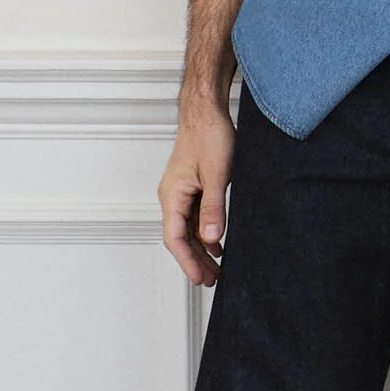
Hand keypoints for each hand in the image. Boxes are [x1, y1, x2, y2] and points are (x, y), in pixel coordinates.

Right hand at [158, 106, 234, 284]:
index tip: (200, 279)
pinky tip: (217, 243)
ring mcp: (182, 192)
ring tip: (217, 268)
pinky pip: (195, 217)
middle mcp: (172, 196)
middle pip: (180, 237)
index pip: (175, 238)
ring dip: (201, 249)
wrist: (207, 110)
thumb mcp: (217, 174)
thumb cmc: (209, 135)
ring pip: (188, 229)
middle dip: (195, 261)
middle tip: (212, 280)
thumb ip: (214, 207)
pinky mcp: (192, 187)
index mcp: (172, 195)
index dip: (188, 261)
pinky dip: (205, 232)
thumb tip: (211, 238)